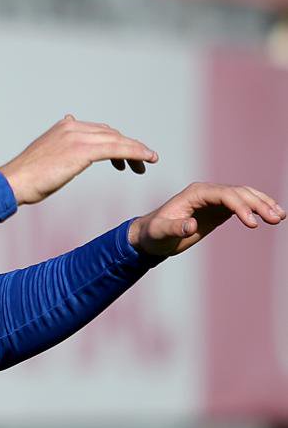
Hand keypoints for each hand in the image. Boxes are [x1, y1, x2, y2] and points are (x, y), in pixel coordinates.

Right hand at [0, 115, 157, 204]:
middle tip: (140, 163)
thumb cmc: (28, 175)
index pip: (100, 130)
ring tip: (147, 163)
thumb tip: (69, 120)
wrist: (15, 181)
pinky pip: (117, 148)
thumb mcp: (46, 152)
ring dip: (136, 150)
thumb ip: (61, 141)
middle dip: (128, 146)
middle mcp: (72, 126)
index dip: (116, 141)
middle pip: (111, 133)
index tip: (126, 157)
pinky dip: (135, 152)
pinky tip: (147, 159)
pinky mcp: (82, 151)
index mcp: (65, 126)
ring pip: (117, 140)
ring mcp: (77, 137)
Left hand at [128, 182, 285, 256]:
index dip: (239, 206)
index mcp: (194, 193)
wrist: (151, 235)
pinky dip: (257, 208)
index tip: (253, 223)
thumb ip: (175, 228)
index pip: (222, 194)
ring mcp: (214, 199)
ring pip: (243, 195)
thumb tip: (192, 225)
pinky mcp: (219, 209)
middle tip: (276, 219)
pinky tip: (272, 214)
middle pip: (237, 192)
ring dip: (262, 203)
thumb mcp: (161, 232)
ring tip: (280, 216)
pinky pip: (242, 204)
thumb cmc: (154, 233)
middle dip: (257, 204)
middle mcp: (206, 192)